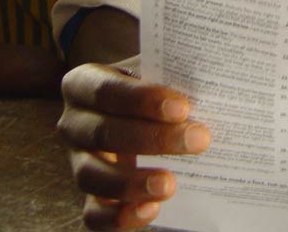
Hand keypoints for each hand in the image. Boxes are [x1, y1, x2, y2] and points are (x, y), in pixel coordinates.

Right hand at [58, 62, 210, 230]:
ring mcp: (79, 162)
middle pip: (104, 133)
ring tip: (170, 185)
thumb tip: (213, 85)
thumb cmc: (157, 86)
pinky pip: (94, 213)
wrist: (150, 113)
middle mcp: (74, 123)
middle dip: (153, 139)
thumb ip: (175, 73)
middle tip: (199, 140)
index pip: (106, 90)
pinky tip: (152, 209)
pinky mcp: (91, 195)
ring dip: (131, 183)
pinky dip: (119, 216)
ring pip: (91, 176)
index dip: (141, 100)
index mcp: (85, 83)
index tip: (182, 107)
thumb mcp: (161, 71)